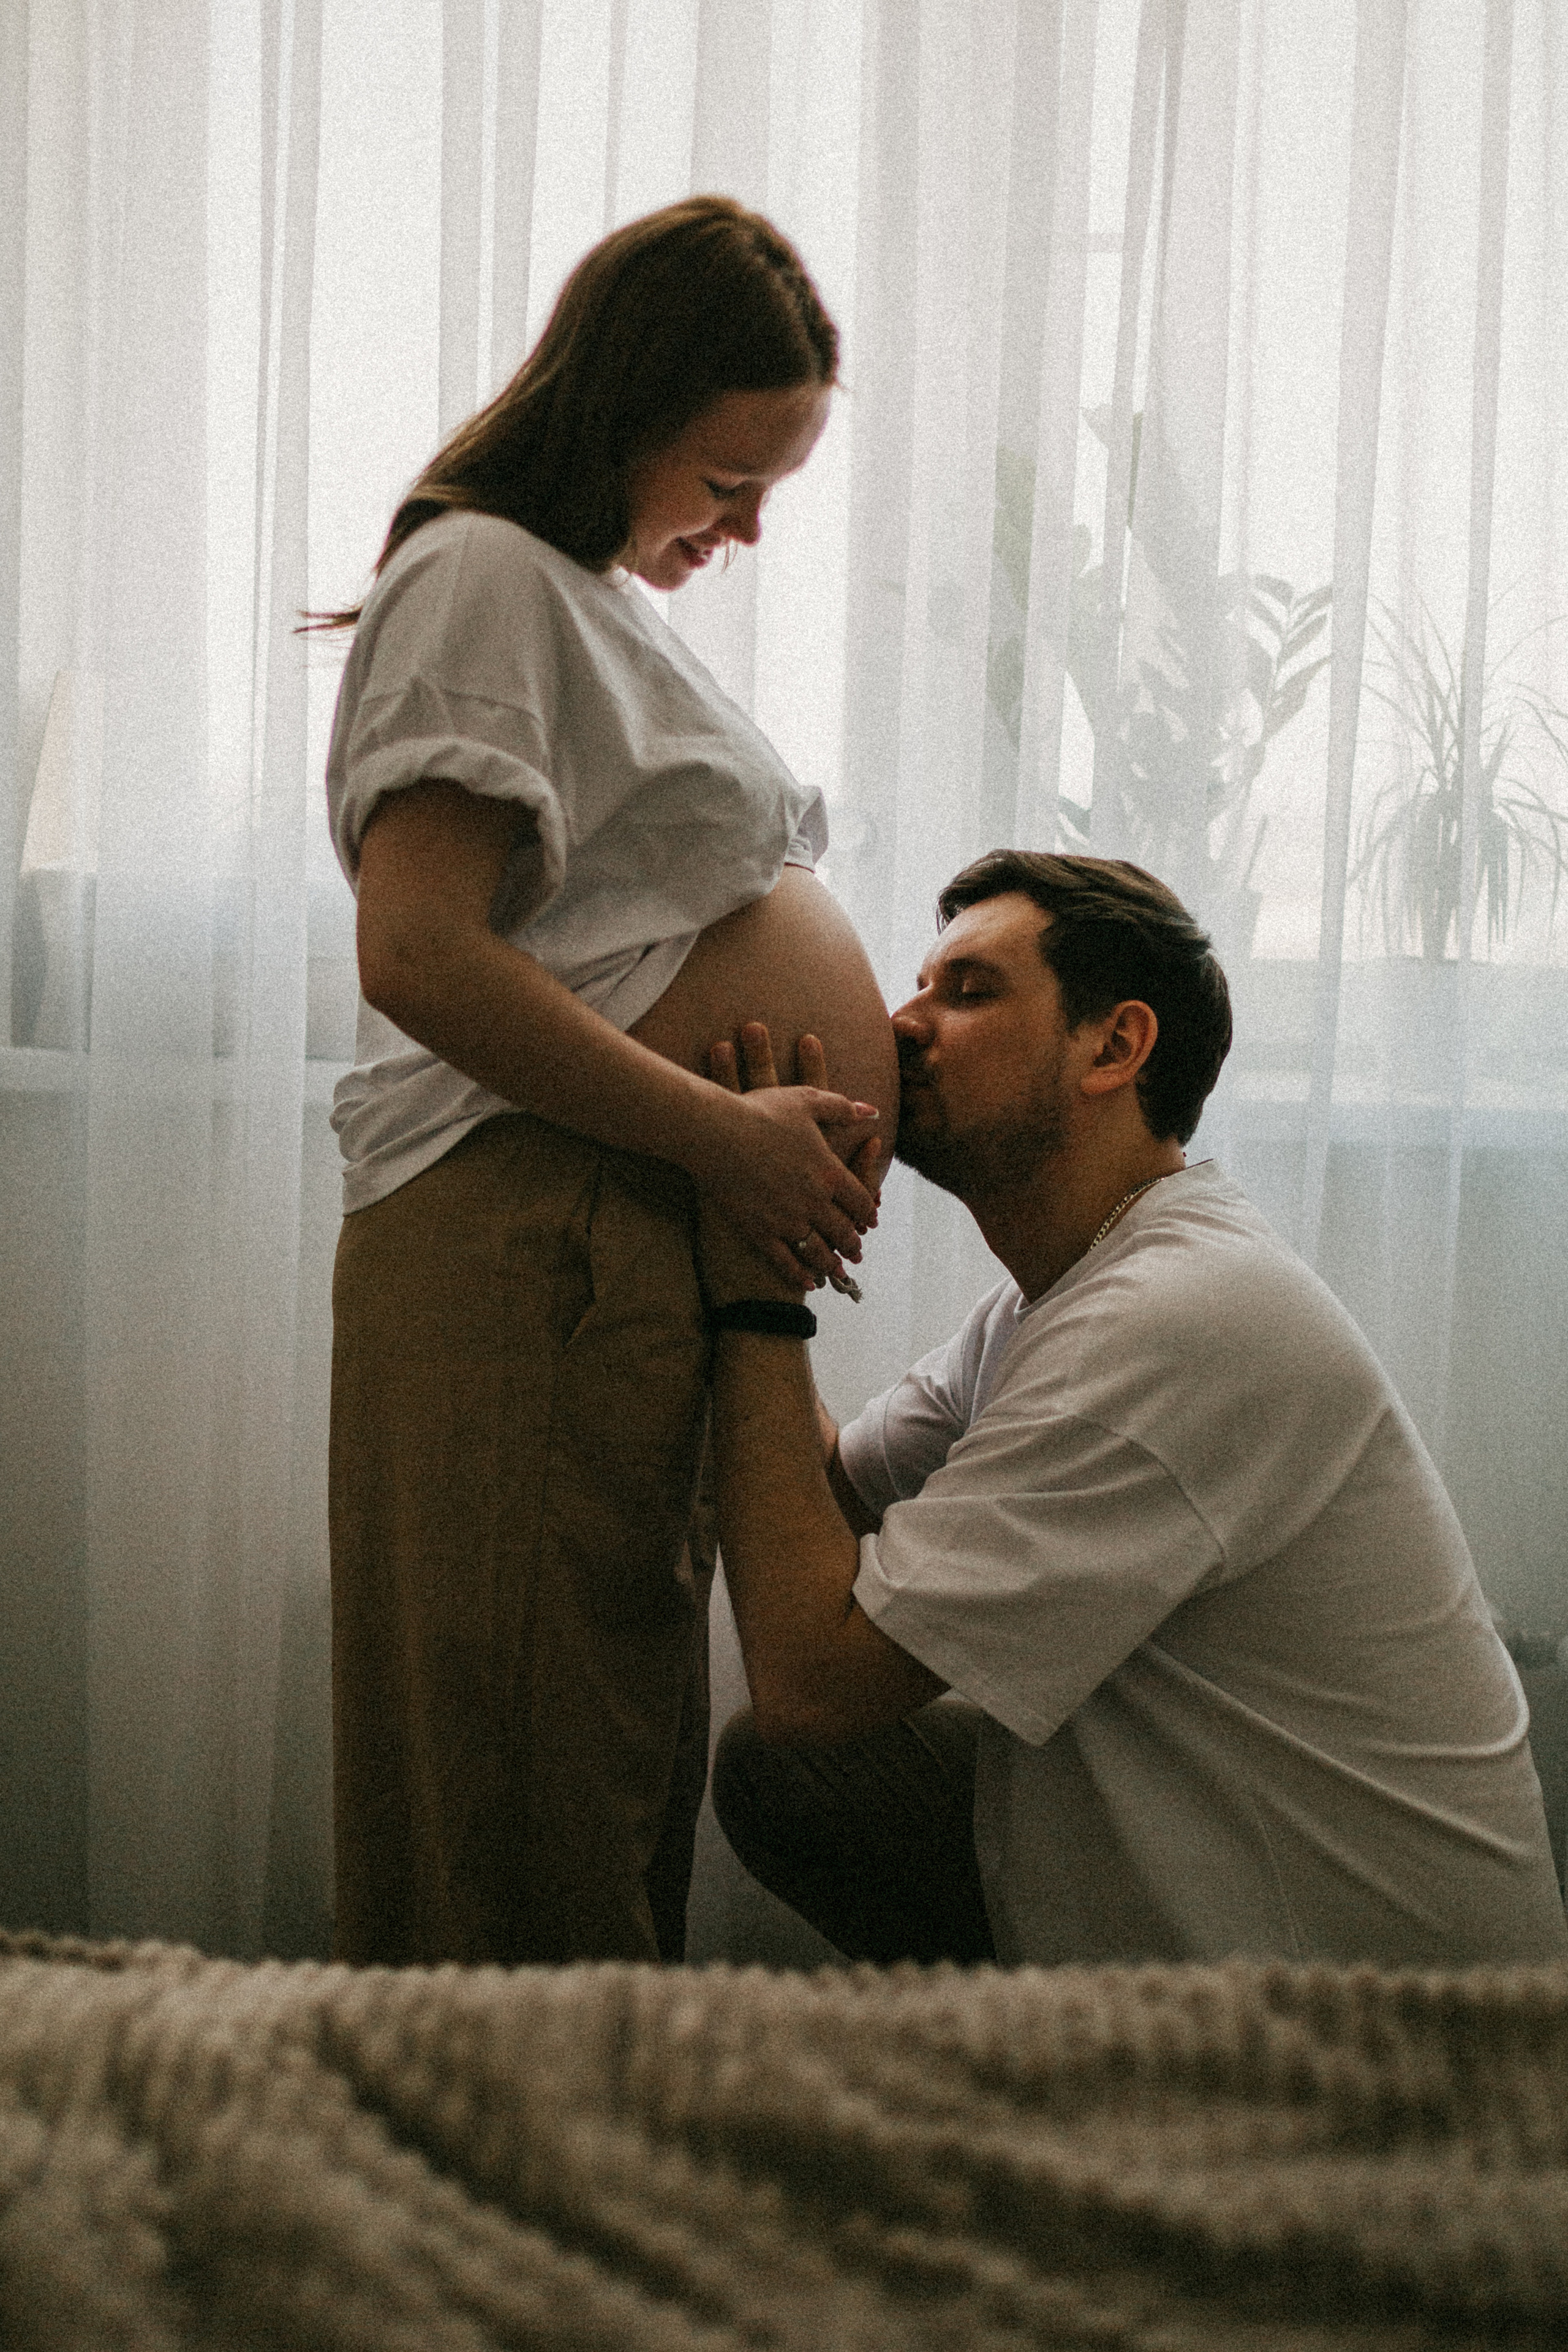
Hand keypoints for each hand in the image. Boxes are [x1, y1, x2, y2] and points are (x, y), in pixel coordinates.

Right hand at [699, 1024, 883, 1294]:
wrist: (715, 1133)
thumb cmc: (760, 1112)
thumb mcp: (807, 1100)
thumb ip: (843, 1107)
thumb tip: (874, 1111)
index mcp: (829, 1172)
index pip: (861, 1201)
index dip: (869, 1213)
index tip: (872, 1221)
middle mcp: (814, 1202)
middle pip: (843, 1230)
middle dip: (852, 1243)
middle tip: (857, 1251)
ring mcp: (787, 1221)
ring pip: (818, 1251)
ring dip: (832, 1262)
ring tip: (838, 1270)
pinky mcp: (760, 1233)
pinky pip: (786, 1262)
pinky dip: (800, 1275)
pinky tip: (808, 1283)